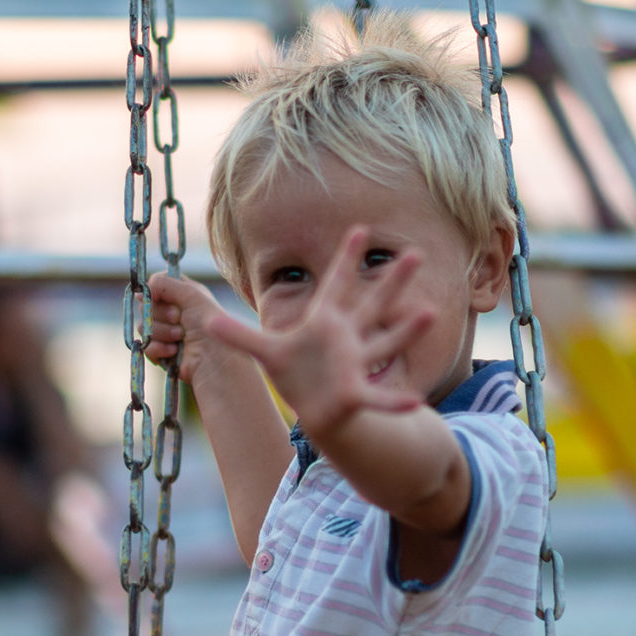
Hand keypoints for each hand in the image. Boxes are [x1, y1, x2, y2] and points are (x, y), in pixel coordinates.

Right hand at [144, 272, 230, 377]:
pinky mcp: (162, 353)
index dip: (154, 290)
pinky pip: (146, 346)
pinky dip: (158, 348)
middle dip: (162, 314)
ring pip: (144, 326)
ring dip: (162, 332)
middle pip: (146, 305)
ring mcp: (167, 333)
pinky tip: (174, 351)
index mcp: (184, 295)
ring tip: (180, 337)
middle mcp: (174, 312)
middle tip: (179, 319)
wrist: (215, 360)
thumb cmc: (209, 324)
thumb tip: (141, 290)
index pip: (157, 284)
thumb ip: (164, 283)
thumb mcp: (191, 294)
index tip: (157, 296)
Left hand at [195, 228, 436, 437]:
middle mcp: (347, 338)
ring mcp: (356, 364)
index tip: (360, 228)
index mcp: (325, 323)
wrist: (316, 408)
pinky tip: (414, 403)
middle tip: (415, 253)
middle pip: (372, 304)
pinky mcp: (356, 395)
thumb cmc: (296, 373)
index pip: (336, 284)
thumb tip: (205, 320)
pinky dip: (394, 402)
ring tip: (430, 313)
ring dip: (407, 331)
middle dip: (393, 281)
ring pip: (385, 343)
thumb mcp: (265, 353)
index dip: (345, 258)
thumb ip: (239, 335)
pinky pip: (379, 398)